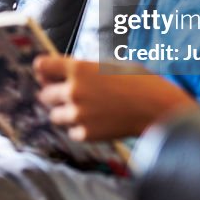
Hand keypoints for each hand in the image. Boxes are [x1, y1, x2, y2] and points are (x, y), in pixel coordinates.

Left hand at [34, 55, 196, 141]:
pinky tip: (96, 122)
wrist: (158, 108)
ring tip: (85, 110)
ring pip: (55, 115)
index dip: (44, 69)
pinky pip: (71, 131)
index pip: (41, 65)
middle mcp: (73, 90)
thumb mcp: (109, 65)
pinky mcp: (86, 133)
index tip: (46, 73)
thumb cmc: (139, 82)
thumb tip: (62, 73)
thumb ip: (83, 69)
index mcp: (78, 68)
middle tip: (69, 95)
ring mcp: (78, 114)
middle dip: (54, 94)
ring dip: (65, 113)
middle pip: (44, 94)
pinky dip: (79, 129)